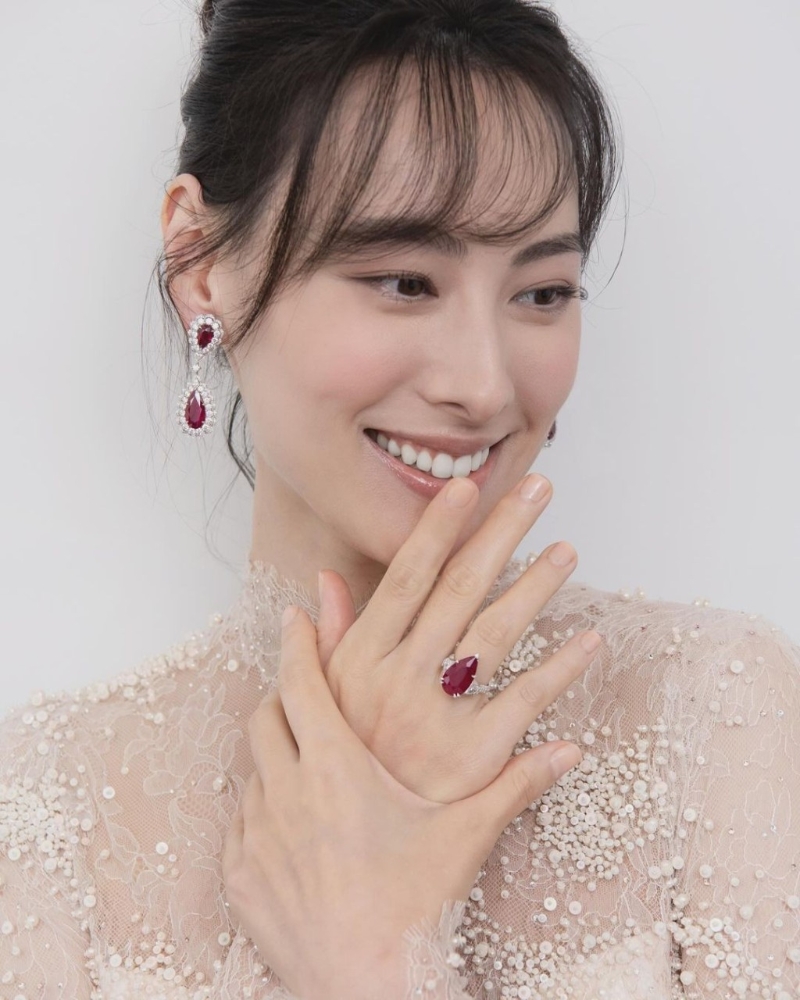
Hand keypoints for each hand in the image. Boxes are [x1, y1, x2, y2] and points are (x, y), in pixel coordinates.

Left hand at [222, 604, 582, 999]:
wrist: (370, 990)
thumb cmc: (417, 909)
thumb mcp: (467, 835)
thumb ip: (516, 782)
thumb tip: (571, 749)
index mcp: (335, 768)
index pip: (303, 682)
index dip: (298, 642)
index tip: (295, 614)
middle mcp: (286, 792)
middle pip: (267, 714)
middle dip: (282, 692)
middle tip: (301, 685)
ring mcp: (257, 836)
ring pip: (252, 769)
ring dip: (274, 755)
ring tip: (303, 758)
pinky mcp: (241, 877)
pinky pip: (241, 824)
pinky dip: (262, 811)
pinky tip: (292, 824)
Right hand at [314, 473, 601, 801]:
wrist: (350, 863)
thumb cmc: (340, 772)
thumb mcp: (321, 701)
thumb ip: (329, 639)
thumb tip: (321, 583)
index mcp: (362, 659)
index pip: (405, 577)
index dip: (437, 530)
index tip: (465, 487)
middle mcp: (400, 677)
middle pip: (460, 589)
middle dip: (500, 533)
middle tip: (536, 490)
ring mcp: (438, 715)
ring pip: (496, 632)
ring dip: (536, 586)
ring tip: (568, 548)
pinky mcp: (476, 757)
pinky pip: (525, 701)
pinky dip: (560, 669)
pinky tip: (589, 640)